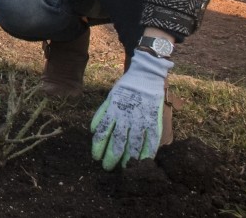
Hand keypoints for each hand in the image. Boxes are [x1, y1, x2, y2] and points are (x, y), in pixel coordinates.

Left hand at [91, 49, 171, 170]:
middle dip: (111, 157)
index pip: (102, 134)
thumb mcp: (109, 99)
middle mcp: (125, 118)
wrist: (145, 77)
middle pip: (116, 143)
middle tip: (107, 168)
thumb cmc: (125, 89)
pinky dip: (147, 152)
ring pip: (133, 144)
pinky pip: (151, 140)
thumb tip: (92, 130)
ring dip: (128, 159)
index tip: (96, 158)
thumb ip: (101, 115)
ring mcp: (140, 120)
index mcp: (113, 112)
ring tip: (124, 169)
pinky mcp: (153, 121)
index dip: (98, 147)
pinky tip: (144, 161)